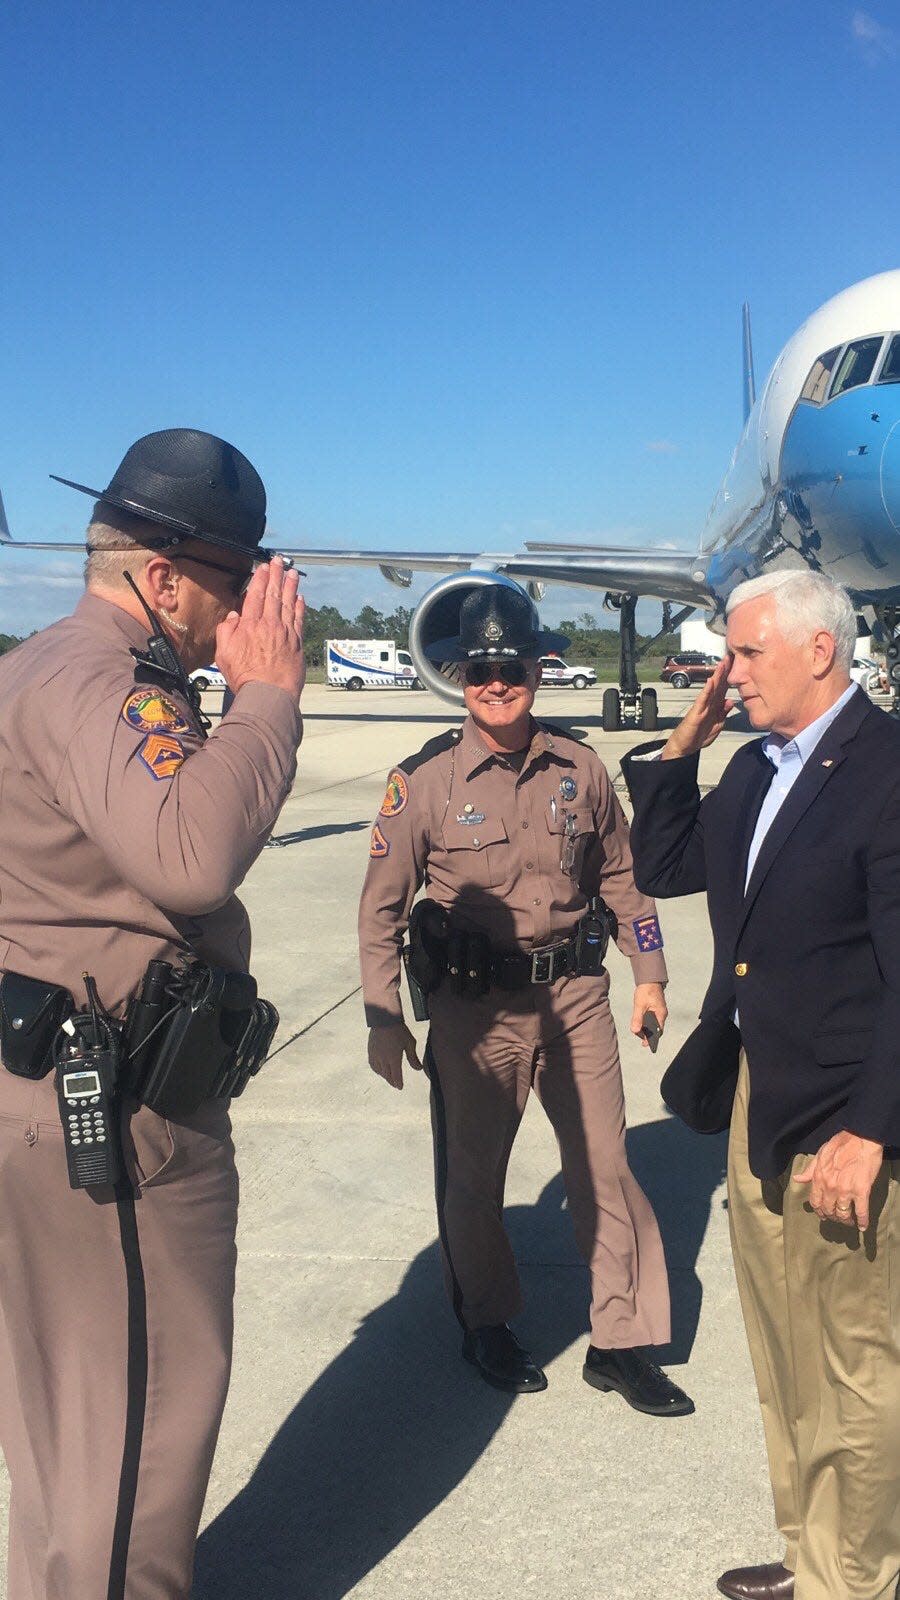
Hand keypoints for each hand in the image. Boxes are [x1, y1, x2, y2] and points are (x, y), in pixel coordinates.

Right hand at [215, 557, 305, 699]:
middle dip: (276, 575)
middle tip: (279, 561)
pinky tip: (300, 598)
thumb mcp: (224, 654)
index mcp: (249, 625)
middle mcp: (269, 624)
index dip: (260, 579)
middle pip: (273, 594)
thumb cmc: (245, 677)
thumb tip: (232, 617)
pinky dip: (299, 607)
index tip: (263, 568)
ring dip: (290, 586)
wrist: (268, 694)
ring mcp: (285, 633)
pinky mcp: (297, 643)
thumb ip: (226, 632)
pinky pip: (299, 619)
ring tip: (292, 573)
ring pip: (288, 603)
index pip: (255, 596)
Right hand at [367, 1021, 422, 1090]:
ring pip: (380, 1071)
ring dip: (385, 1076)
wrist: (384, 1019)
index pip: (396, 1076)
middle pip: (387, 1075)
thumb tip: (419, 1069)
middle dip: (392, 1081)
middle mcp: (383, 1059)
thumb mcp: (410, 1043)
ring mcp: (376, 1056)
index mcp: (394, 1058)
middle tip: (396, 1084)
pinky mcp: (370, 1051)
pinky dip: (377, 1070)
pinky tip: (379, 1070)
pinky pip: (373, 1065)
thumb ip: (413, 1058)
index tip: (400, 1087)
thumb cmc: (399, 1030)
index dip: (398, 1083)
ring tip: (389, 1077)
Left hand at [630, 983, 666, 1046]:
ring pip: (653, 1023)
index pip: (658, 1031)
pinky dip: (645, 1021)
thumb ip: (637, 1018)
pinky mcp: (655, 1008)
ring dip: (645, 1027)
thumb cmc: (646, 991)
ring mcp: (659, 1011)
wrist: (649, 979)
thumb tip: (635, 1031)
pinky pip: (651, 1018)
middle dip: (647, 1033)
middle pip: (655, 1029)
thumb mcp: (639, 1005)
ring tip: (637, 1028)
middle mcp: (661, 1014)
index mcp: (660, 1014)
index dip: (652, 1039)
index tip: (645, 1044)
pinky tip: (639, 1020)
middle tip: (637, 1034)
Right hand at [661, 655, 737, 759]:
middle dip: (724, 671)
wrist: (684, 747)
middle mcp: (708, 704)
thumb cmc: (698, 736)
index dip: (730, 677)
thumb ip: (723, 713)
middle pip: (718, 685)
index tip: (736, 665)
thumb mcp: (717, 725)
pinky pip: (702, 700)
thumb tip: (730, 701)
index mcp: (714, 706)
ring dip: (717, 676)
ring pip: (711, 689)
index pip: (723, 689)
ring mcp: (701, 707)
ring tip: (722, 664)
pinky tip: (711, 681)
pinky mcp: (695, 713)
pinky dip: (707, 690)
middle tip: (730, 657)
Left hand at [793, 1130, 883, 1229]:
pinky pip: (861, 1212)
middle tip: (838, 1218)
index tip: (824, 1215)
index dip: (819, 1211)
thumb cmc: (840, 1144)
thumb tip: (797, 1179)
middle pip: (829, 1210)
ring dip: (846, 1220)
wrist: (861, 1138)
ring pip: (843, 1214)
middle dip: (833, 1217)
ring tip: (849, 1221)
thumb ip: (810, 1170)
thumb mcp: (820, 1154)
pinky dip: (862, 1221)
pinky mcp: (861, 1192)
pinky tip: (862, 1226)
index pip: (815, 1202)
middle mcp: (830, 1187)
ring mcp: (845, 1191)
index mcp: (819, 1178)